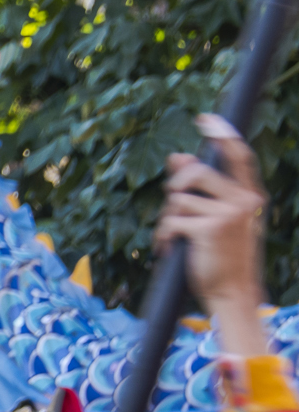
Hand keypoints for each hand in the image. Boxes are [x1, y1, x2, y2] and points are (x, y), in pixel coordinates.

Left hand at [157, 121, 268, 356]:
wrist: (232, 293)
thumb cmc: (221, 256)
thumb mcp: (215, 219)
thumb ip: (198, 189)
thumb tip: (176, 157)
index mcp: (250, 197)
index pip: (240, 157)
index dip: (223, 135)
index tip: (206, 118)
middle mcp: (244, 201)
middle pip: (196, 172)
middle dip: (175, 186)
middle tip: (172, 203)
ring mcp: (229, 214)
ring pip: (178, 199)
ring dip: (167, 219)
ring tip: (174, 237)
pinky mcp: (209, 229)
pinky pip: (170, 220)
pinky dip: (162, 235)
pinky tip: (167, 249)